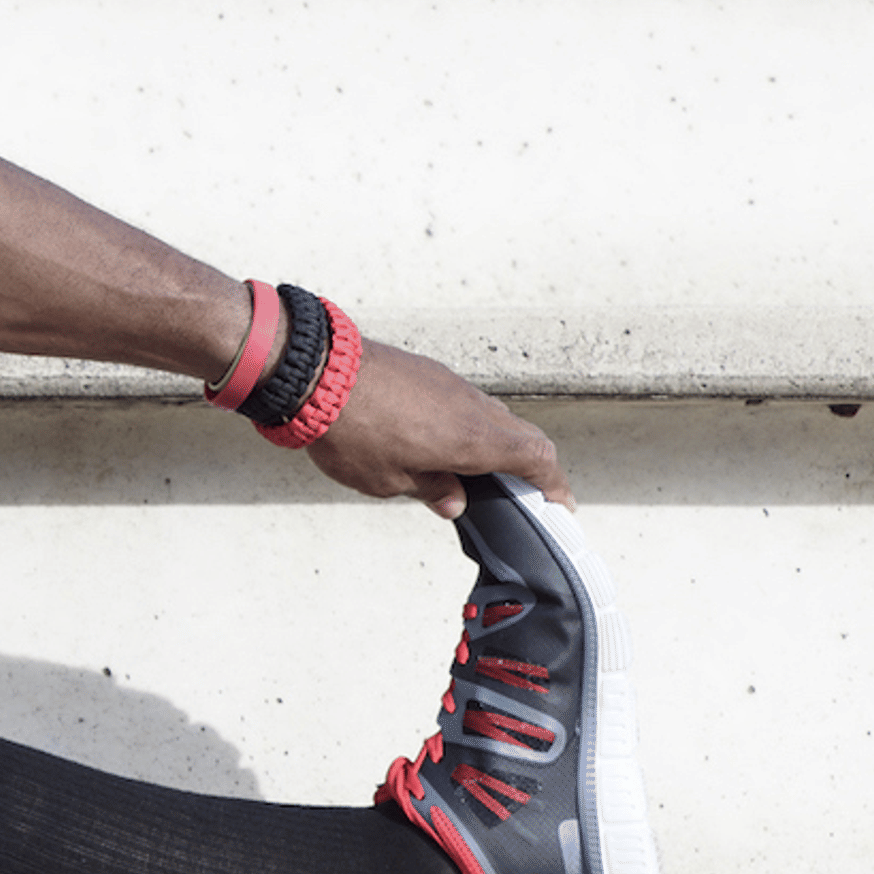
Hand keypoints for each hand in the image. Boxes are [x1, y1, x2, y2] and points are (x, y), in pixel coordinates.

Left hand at [300, 337, 569, 518]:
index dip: (555, 484)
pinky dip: (468, 421)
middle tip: (525, 490)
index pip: (537, 458)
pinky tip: (443, 439)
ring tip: (479, 469)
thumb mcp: (388, 481)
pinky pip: (463, 398)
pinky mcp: (426, 370)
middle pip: (522, 433)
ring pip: (492, 413)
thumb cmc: (350, 431)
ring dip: (497, 440)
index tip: (559, 504)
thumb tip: (454, 500)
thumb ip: (430, 489)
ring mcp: (449, 383)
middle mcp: (471, 406)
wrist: (314, 372)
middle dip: (532, 464)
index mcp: (473, 439)